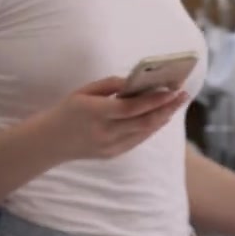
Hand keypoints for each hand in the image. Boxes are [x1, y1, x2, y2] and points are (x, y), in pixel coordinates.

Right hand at [36, 76, 188, 161]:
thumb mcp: (83, 91)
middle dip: (166, 108)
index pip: (131, 108)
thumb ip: (110, 85)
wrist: (51, 142)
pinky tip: (160, 116)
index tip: (172, 90)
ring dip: (163, 118)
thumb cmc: (67, 111)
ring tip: (176, 104)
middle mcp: (105, 132)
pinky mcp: (113, 154)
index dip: (154, 100)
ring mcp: (110, 147)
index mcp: (94, 113)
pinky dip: (151, 127)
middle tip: (183, 96)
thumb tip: (135, 82)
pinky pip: (138, 139)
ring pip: (144, 132)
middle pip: (144, 122)